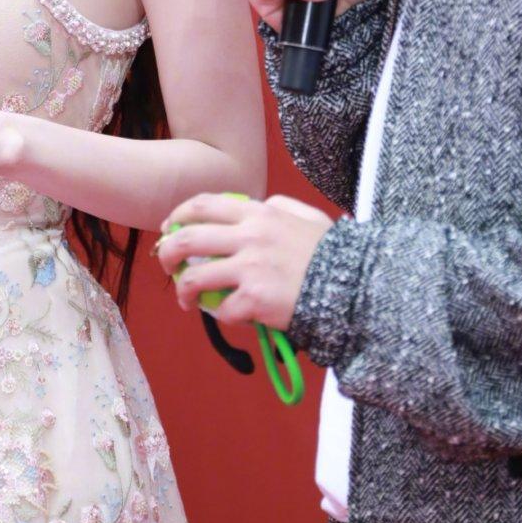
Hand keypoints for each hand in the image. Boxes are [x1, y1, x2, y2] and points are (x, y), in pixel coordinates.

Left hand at [154, 192, 333, 330]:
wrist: (355, 286)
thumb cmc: (333, 254)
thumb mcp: (305, 217)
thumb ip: (279, 207)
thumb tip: (258, 206)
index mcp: (258, 213)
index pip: (202, 206)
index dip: (178, 216)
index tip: (169, 229)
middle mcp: (249, 237)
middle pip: (187, 239)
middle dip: (167, 253)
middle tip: (166, 265)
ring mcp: (250, 268)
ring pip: (195, 278)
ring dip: (184, 291)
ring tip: (186, 300)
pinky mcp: (255, 299)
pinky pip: (224, 310)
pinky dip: (224, 316)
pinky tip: (231, 316)